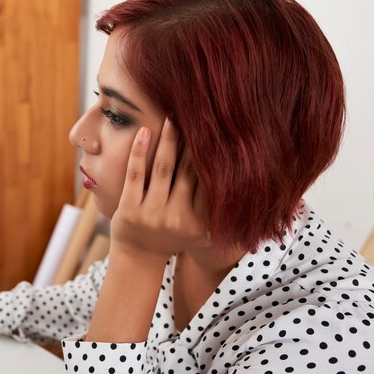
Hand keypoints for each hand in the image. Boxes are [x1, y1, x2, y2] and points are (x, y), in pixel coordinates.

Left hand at [110, 118, 209, 261]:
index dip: (210, 155)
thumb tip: (245, 178)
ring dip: (168, 140)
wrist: (138, 257)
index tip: (215, 132)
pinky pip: (135, 174)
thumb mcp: (200, 230)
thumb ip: (215, 208)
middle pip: (188, 171)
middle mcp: (177, 218)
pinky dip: (139, 151)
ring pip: (163, 168)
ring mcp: (151, 214)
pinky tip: (144, 131)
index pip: (208, 182)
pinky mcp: (128, 209)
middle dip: (191, 142)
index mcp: (198, 222)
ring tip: (172, 118)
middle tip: (194, 116)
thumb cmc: (172, 236)